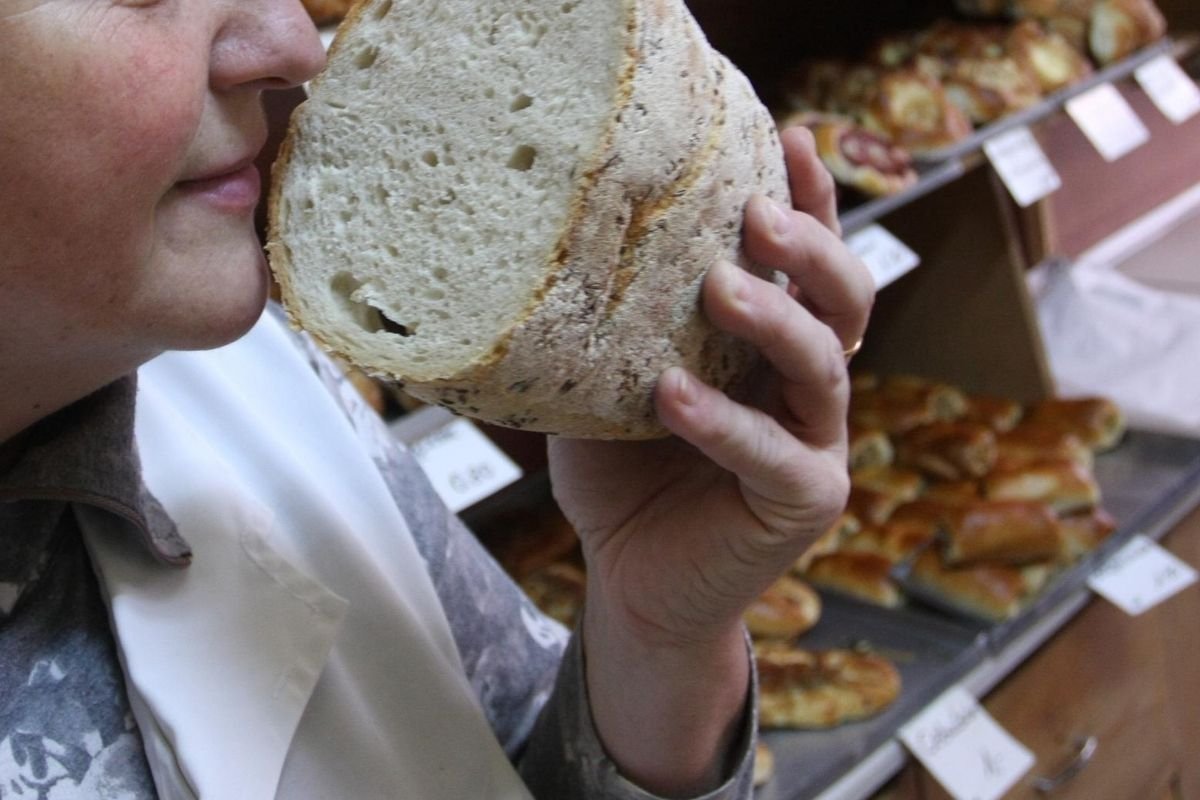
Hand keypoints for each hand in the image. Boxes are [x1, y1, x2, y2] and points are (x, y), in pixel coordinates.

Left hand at [548, 126, 873, 793]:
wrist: (631, 580)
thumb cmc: (622, 477)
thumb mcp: (605, 388)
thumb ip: (607, 329)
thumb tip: (546, 245)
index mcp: (768, 346)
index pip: (804, 262)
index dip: (808, 201)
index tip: (784, 138)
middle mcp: (804, 384)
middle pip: (843, 298)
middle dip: (812, 247)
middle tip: (757, 214)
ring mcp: (814, 442)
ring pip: (824, 365)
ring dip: (777, 321)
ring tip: (722, 288)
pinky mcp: (804, 500)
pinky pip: (773, 454)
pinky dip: (724, 423)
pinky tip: (672, 397)